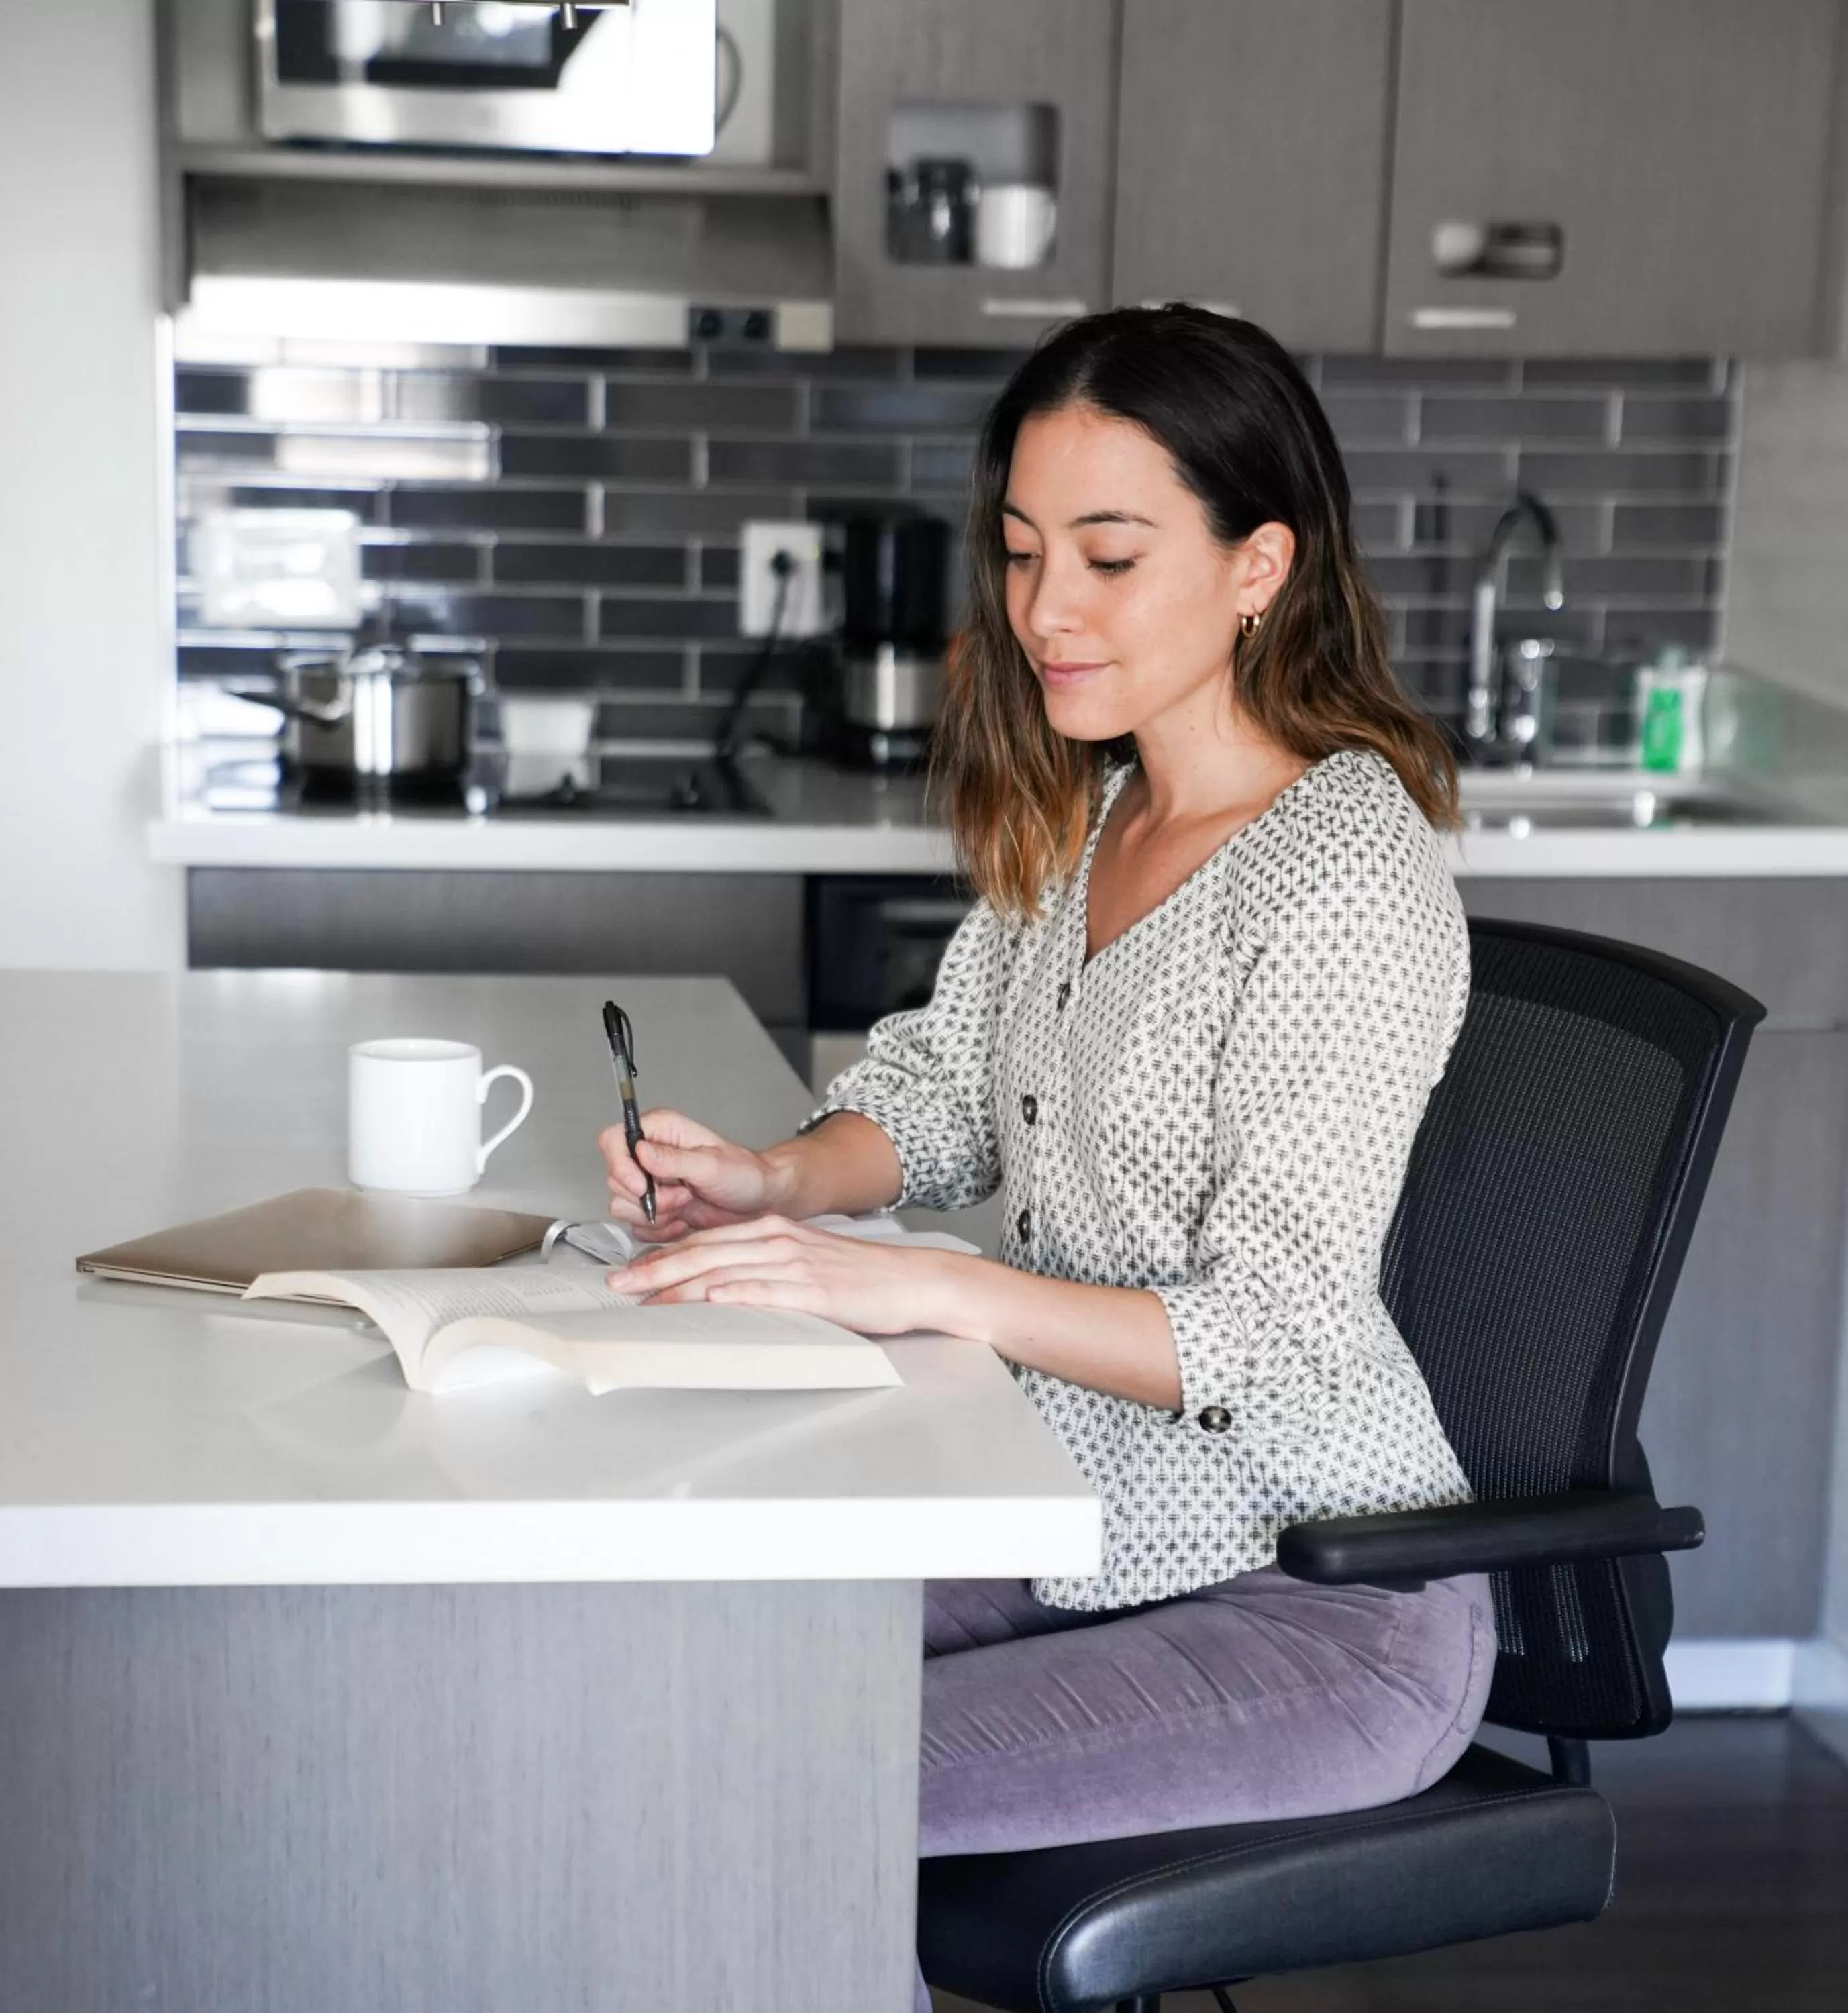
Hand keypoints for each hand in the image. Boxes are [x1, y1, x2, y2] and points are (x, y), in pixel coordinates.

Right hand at [597, 1107, 781, 1244]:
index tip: (643, 1186)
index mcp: (660, 1131)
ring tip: (686, 1205)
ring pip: (621, 1205)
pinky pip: (636, 1227)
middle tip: (683, 1196)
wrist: (758, 1202)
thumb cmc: (743, 1174)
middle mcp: (648, 1156)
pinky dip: (659, 1231)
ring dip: (655, 1214)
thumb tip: (641, 1151)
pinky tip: (683, 1222)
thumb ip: (674, 1159)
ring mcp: (649, 1184)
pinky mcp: (652, 1209)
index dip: (620, 1165)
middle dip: (648, 1196)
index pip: (613, 1139)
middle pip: (614, 1178)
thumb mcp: (712, 1165)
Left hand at [604, 1214, 960, 1335]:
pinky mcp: (811, 1289)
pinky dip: (730, 1294)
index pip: (706, 1242)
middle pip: (703, 1252)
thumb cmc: (862, 1277)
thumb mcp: (806, 1261)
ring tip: (645, 1299)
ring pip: (722, 1270)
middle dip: (654, 1269)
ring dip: (678, 1286)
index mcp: (773, 1230)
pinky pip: (762, 1290)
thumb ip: (765, 1269)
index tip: (632, 1270)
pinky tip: (707, 1300)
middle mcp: (777, 1240)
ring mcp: (793, 1263)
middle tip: (619, 1283)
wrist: (911, 1280)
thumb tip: (723, 1289)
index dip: (663, 1256)